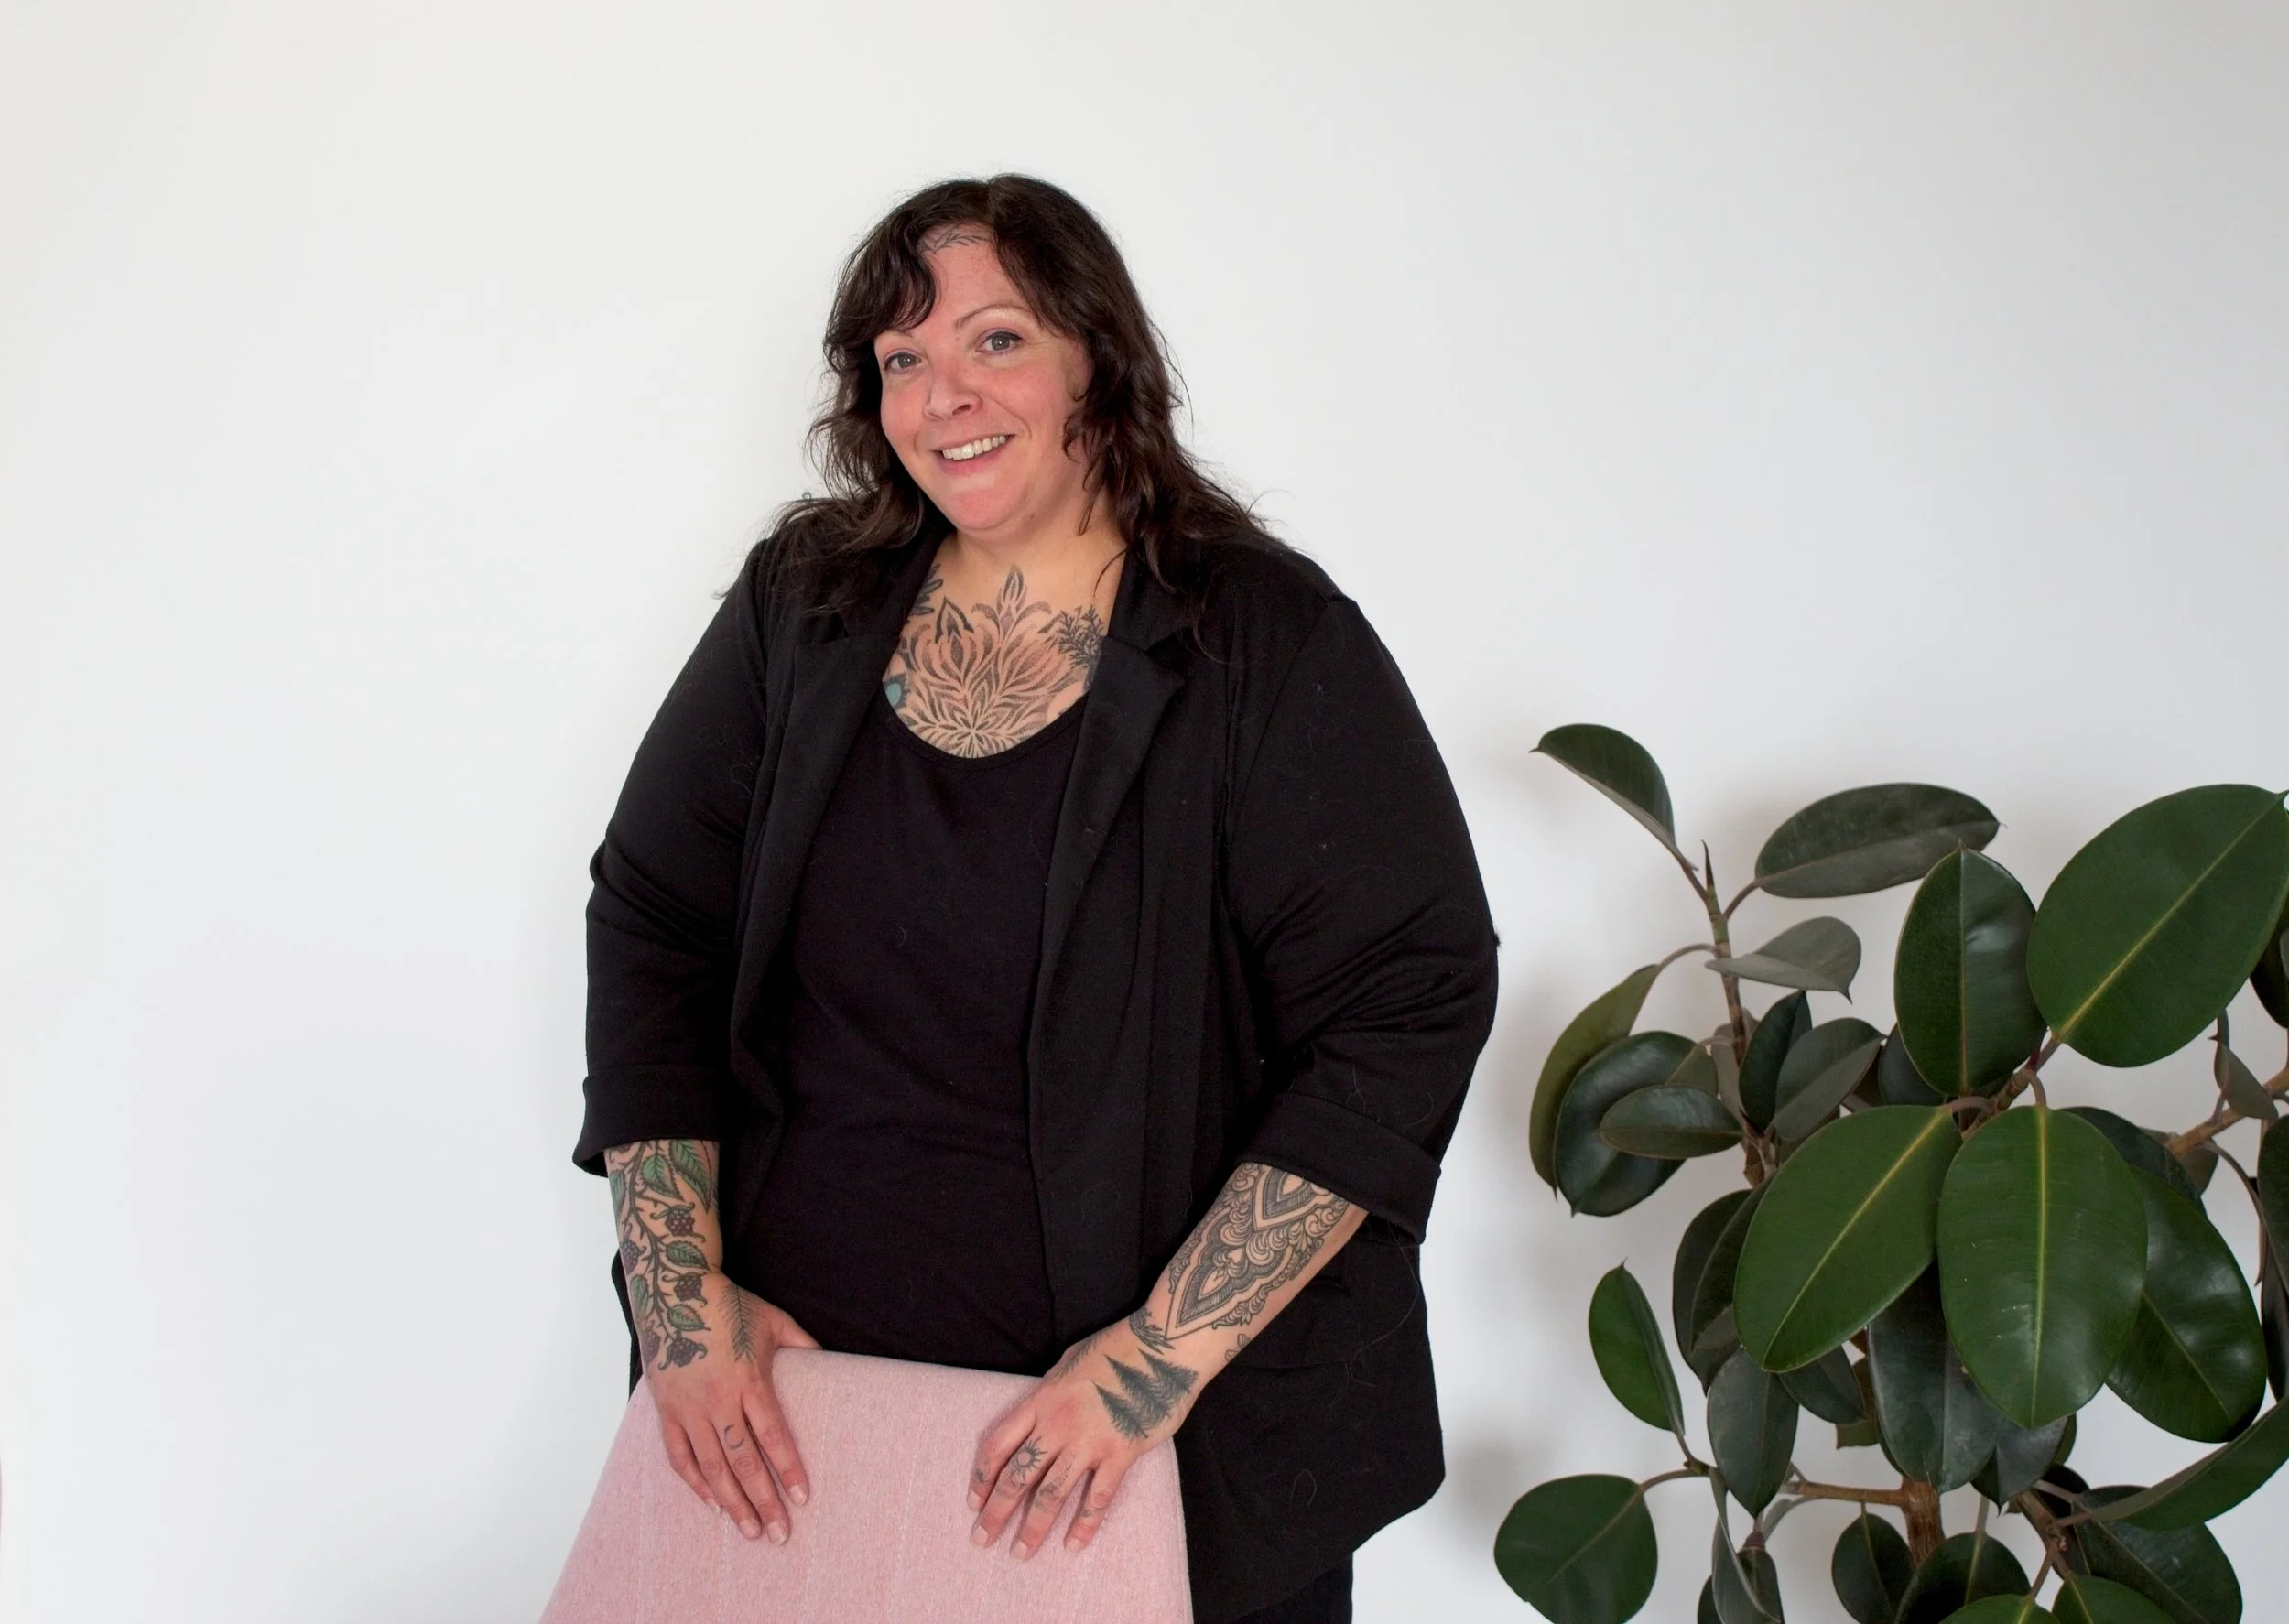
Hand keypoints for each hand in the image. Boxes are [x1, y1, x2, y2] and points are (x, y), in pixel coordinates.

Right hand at [642, 1271, 818, 1542]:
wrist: (672, 1290)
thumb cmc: (730, 1306)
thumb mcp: (775, 1320)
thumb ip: (805, 1346)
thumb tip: (836, 1365)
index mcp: (747, 1378)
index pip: (772, 1434)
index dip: (787, 1469)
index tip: (802, 1498)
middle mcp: (715, 1398)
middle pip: (741, 1462)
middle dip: (762, 1501)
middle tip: (780, 1535)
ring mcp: (686, 1407)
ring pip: (710, 1467)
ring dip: (731, 1503)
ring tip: (750, 1532)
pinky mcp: (665, 1409)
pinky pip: (679, 1456)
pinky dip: (695, 1484)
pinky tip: (712, 1505)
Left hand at [968, 1318, 1204, 1559]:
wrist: (1162, 1347)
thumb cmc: (1116, 1348)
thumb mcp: (1068, 1362)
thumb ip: (1049, 1394)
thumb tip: (1038, 1415)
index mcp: (1041, 1400)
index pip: (998, 1445)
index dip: (982, 1477)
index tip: (974, 1501)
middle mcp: (1058, 1424)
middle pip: (1018, 1476)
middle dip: (996, 1512)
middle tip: (982, 1540)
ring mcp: (1089, 1441)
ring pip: (1051, 1494)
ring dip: (1033, 1527)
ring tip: (1021, 1553)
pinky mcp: (1121, 1453)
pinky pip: (1097, 1498)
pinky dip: (1084, 1525)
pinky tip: (1073, 1546)